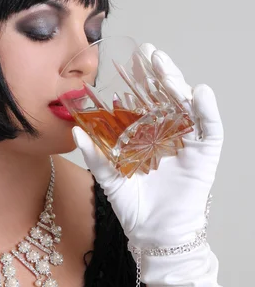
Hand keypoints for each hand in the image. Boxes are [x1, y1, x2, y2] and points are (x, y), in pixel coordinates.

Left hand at [72, 43, 223, 248]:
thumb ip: (95, 155)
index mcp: (148, 135)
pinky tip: (199, 93)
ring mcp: (189, 142)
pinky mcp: (205, 155)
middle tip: (149, 52)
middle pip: (167, 96)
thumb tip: (75, 131)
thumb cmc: (133, 206)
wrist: (155, 234)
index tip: (130, 58)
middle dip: (159, 73)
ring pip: (187, 106)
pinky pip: (211, 129)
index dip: (140, 79)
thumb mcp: (110, 178)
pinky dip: (208, 111)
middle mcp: (170, 134)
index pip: (146, 100)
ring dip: (178, 84)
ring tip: (165, 66)